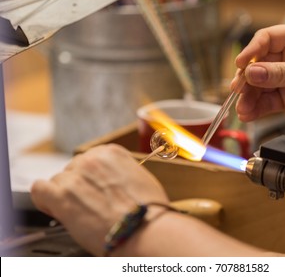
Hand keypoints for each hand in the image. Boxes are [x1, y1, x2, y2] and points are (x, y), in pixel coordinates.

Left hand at [30, 144, 168, 255]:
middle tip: (90, 204)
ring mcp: (75, 176)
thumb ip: (120, 173)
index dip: (90, 177)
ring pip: (58, 181)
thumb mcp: (140, 179)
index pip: (90, 159)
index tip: (94, 188)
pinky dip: (45, 199)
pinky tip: (56, 209)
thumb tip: (111, 181)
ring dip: (66, 195)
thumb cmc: (148, 210)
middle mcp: (92, 160)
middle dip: (79, 186)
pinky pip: (40, 189)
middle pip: (73, 169)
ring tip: (79, 212)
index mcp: (111, 153)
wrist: (144, 229)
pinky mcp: (62, 195)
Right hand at [233, 24, 284, 140]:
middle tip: (239, 90)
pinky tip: (249, 114)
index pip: (268, 40)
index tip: (241, 64)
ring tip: (243, 108)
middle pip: (259, 65)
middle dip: (247, 79)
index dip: (252, 51)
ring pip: (260, 87)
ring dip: (249, 97)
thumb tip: (253, 73)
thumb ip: (283, 74)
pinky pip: (267, 103)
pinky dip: (256, 109)